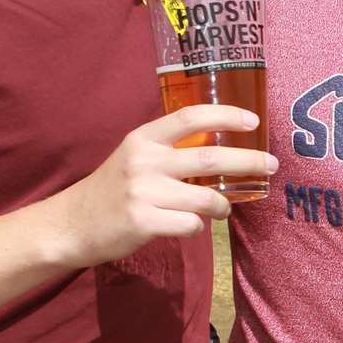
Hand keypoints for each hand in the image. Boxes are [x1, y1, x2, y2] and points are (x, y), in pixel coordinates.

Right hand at [51, 105, 276, 267]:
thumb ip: (169, 150)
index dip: (226, 115)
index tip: (253, 122)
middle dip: (248, 161)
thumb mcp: (135, 157)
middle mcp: (144, 161)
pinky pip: (190, 224)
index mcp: (143, 139)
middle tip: (271, 166)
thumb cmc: (112, 190)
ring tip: (223, 208)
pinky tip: (189, 226)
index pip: (190, 116)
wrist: (71, 224)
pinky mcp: (142, 222)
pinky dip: (197, 227)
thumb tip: (222, 149)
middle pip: (210, 158)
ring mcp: (143, 192)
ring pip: (205, 198)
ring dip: (222, 205)